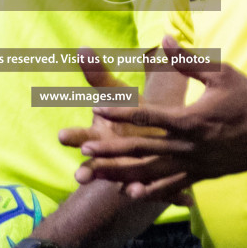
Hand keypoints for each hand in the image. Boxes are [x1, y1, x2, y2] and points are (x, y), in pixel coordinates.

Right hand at [59, 49, 192, 205]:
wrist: (156, 136)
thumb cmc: (131, 113)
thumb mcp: (115, 94)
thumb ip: (98, 74)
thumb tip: (82, 48)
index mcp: (101, 136)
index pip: (82, 136)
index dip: (73, 137)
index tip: (62, 136)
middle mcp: (113, 159)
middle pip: (98, 165)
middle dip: (89, 170)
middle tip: (79, 176)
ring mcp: (132, 173)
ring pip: (128, 182)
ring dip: (128, 187)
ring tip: (129, 192)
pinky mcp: (156, 183)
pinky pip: (165, 190)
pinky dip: (173, 194)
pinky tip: (185, 198)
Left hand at [61, 36, 246, 199]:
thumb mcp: (222, 72)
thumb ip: (190, 59)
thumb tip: (164, 38)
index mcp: (191, 119)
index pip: (149, 116)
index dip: (121, 111)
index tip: (96, 108)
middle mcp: (189, 146)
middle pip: (143, 148)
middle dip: (112, 149)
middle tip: (84, 150)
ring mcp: (195, 164)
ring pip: (152, 172)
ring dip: (123, 173)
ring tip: (96, 174)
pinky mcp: (202, 175)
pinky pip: (172, 186)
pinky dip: (151, 190)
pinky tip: (130, 193)